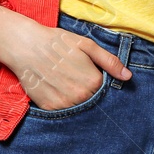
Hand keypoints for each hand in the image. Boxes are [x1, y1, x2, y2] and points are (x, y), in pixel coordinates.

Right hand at [0, 4, 129, 110]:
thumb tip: (128, 76)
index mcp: (93, 81)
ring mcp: (63, 104)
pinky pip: (62, 111)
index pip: (105, 89)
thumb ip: (109, 62)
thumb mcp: (87, 46)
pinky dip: (62, 102)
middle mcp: (79, 96)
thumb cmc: (58, 42)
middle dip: (88, 91)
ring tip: (65, 80)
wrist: (26, 46)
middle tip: (75, 76)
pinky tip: (56, 87)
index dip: (98, 80)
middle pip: (92, 100)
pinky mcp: (48, 108)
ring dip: (75, 98)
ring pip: (77, 107)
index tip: (89, 72)